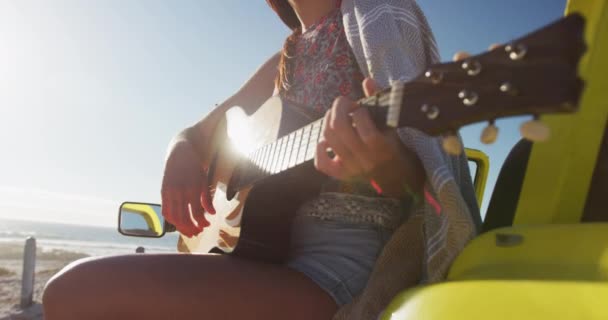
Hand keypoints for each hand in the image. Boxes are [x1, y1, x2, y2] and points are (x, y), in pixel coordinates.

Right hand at [161, 130, 215, 237]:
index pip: (197, 214)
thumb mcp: (204, 180)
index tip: (207, 226)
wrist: (179, 153)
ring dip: (181, 227)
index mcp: (193, 189)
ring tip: (188, 230)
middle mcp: (180, 192)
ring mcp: (170, 192)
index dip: (202, 223)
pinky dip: (171, 219)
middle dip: (192, 228)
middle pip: (184, 219)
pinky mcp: (163, 192)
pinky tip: (178, 222)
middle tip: (198, 232)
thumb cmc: (194, 167)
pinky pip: (165, 211)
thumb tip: (212, 213)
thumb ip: (207, 198)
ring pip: (174, 217)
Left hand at [314, 78, 424, 197]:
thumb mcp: (390, 123)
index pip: (365, 129)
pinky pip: (321, 163)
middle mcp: (365, 160)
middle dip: (339, 107)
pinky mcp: (340, 174)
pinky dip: (320, 148)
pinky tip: (326, 140)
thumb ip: (379, 100)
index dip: (359, 112)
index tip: (360, 108)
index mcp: (381, 148)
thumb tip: (367, 80)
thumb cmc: (391, 142)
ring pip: (328, 138)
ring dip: (328, 120)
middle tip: (344, 103)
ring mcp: (351, 168)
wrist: (393, 173)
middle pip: (339, 127)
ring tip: (336, 115)